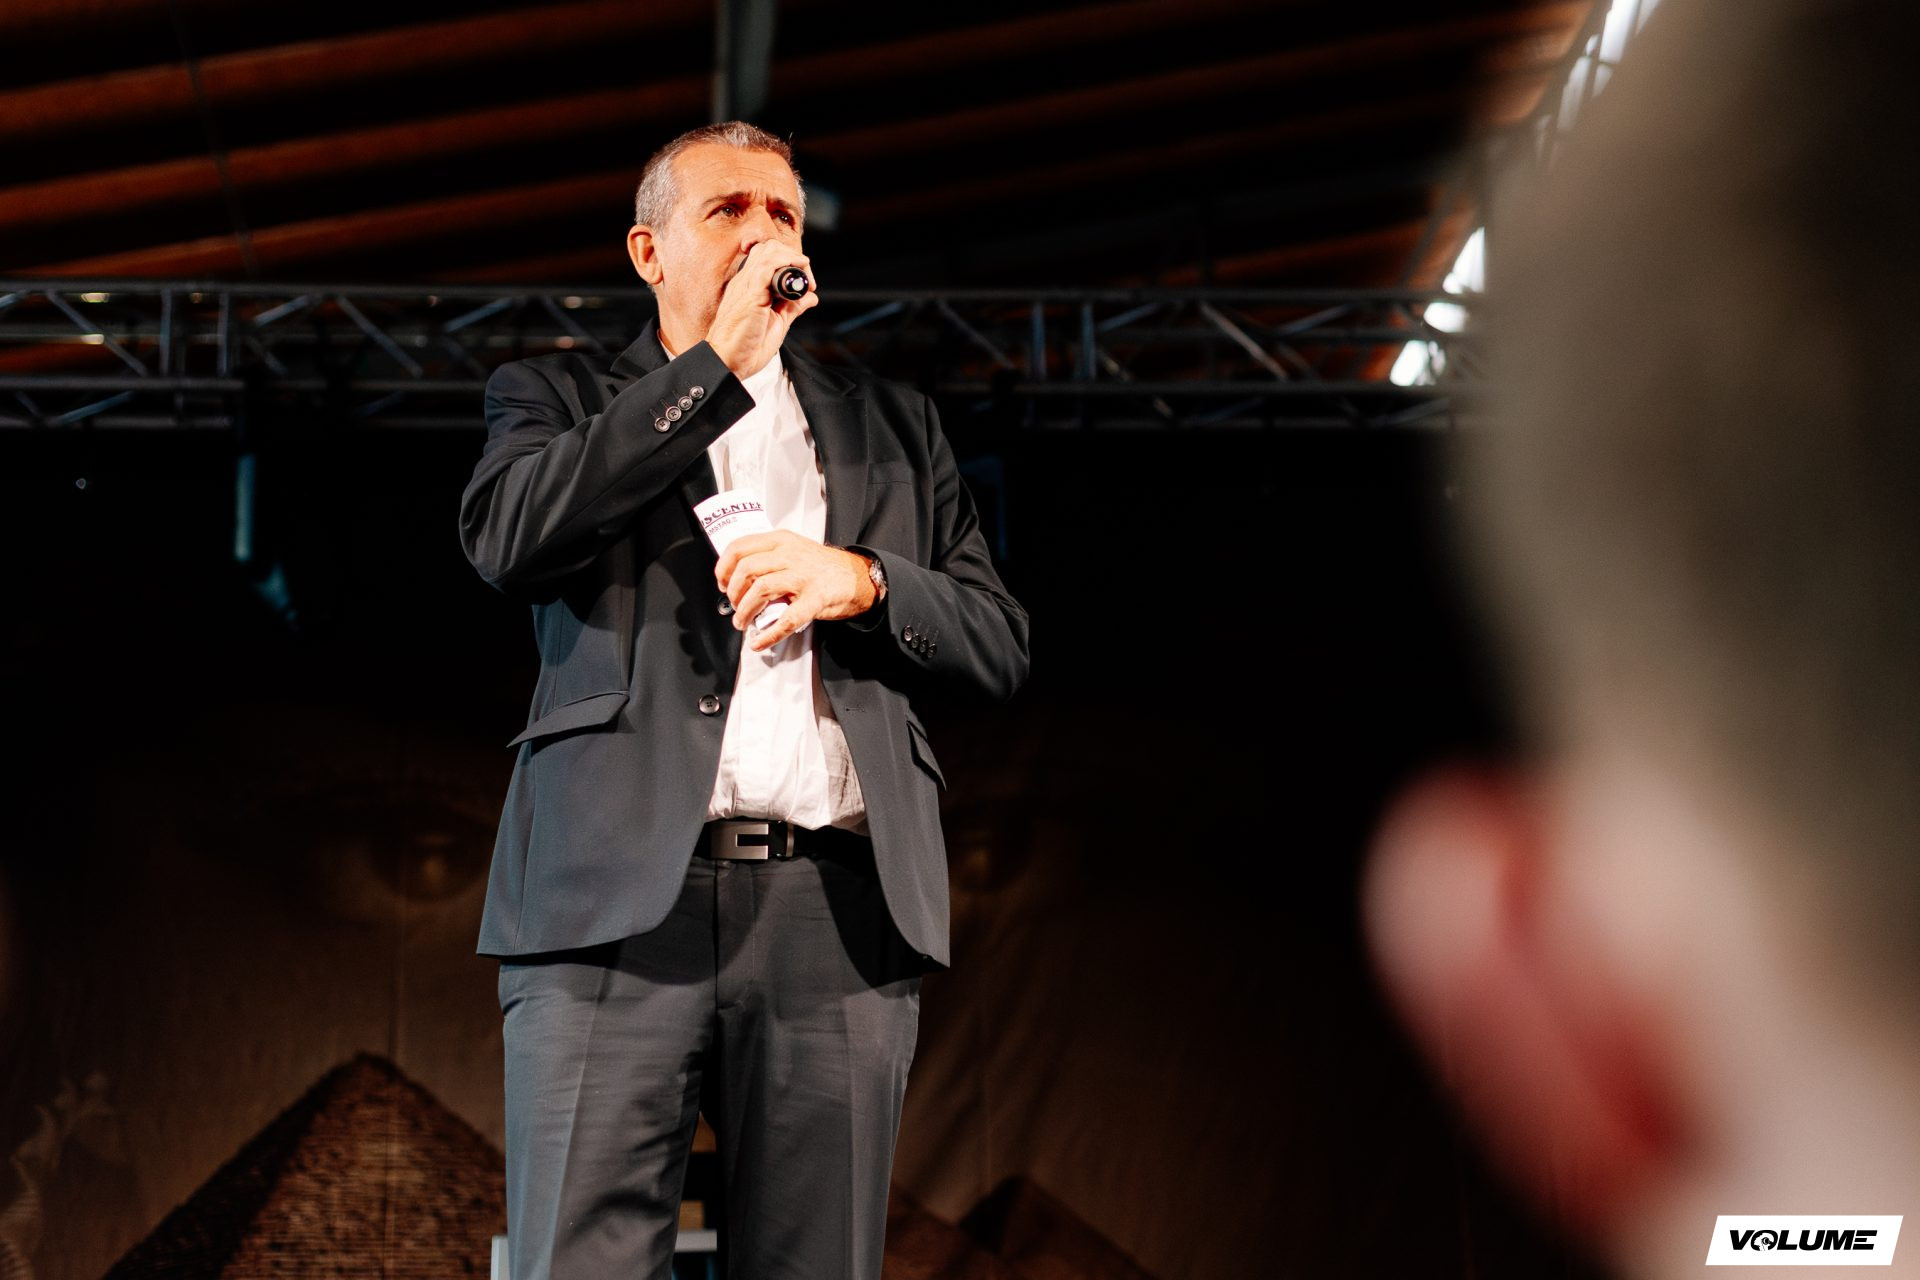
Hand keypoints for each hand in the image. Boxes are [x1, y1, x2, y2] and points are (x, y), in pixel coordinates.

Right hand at [705, 241, 818, 378]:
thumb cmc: (744, 348)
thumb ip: (792, 307)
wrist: (727, 363)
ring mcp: (746, 286)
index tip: (805, 283)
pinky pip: (767, 265)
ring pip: (769, 251)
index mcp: (749, 287)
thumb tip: (810, 297)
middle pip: (769, 248)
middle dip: (794, 257)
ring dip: (793, 259)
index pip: (768, 258)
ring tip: (805, 278)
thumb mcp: (776, 324)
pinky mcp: (750, 294)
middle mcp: (745, 282)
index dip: (790, 262)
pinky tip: (798, 273)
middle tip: (806, 279)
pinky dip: (786, 263)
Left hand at [716, 530, 876, 651]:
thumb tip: (739, 579)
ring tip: (743, 622)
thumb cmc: (823, 567)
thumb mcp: (793, 550)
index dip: (724, 568)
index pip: (739, 548)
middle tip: (734, 606)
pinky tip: (760, 641)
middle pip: (746, 569)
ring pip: (760, 590)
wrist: (857, 577)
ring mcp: (803, 576)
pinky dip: (769, 635)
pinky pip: (786, 619)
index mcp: (781, 541)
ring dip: (745, 611)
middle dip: (733, 593)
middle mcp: (790, 555)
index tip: (722, 582)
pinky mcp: (815, 598)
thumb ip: (769, 558)